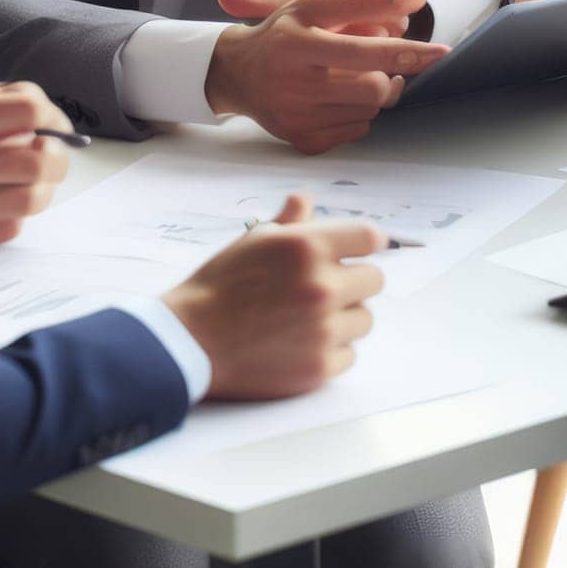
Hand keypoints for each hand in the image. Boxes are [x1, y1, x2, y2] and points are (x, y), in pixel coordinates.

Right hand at [0, 79, 70, 251]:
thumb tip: (45, 113)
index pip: (32, 112)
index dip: (55, 118)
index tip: (55, 126)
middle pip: (42, 160)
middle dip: (58, 156)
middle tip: (52, 156)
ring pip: (32, 199)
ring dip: (42, 187)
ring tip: (32, 180)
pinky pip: (7, 227)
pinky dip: (15, 213)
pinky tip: (3, 201)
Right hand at [163, 192, 386, 399]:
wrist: (191, 340)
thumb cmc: (220, 286)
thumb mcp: (253, 240)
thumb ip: (290, 220)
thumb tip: (306, 200)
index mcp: (309, 247)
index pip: (371, 237)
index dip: (364, 244)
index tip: (357, 251)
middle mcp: (322, 286)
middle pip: (374, 280)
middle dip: (353, 281)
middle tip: (325, 288)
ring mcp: (322, 330)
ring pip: (364, 319)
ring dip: (344, 318)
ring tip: (310, 317)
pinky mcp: (318, 368)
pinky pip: (349, 354)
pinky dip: (332, 351)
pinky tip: (302, 343)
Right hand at [206, 0, 448, 153]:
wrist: (237, 73)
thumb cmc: (282, 31)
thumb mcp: (313, 4)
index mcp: (295, 44)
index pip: (364, 51)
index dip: (406, 51)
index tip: (440, 51)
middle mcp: (294, 85)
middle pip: (374, 88)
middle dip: (386, 74)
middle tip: (378, 62)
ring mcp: (298, 119)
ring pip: (370, 110)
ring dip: (373, 92)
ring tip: (351, 75)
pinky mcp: (304, 141)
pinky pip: (357, 130)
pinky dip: (358, 112)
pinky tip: (338, 97)